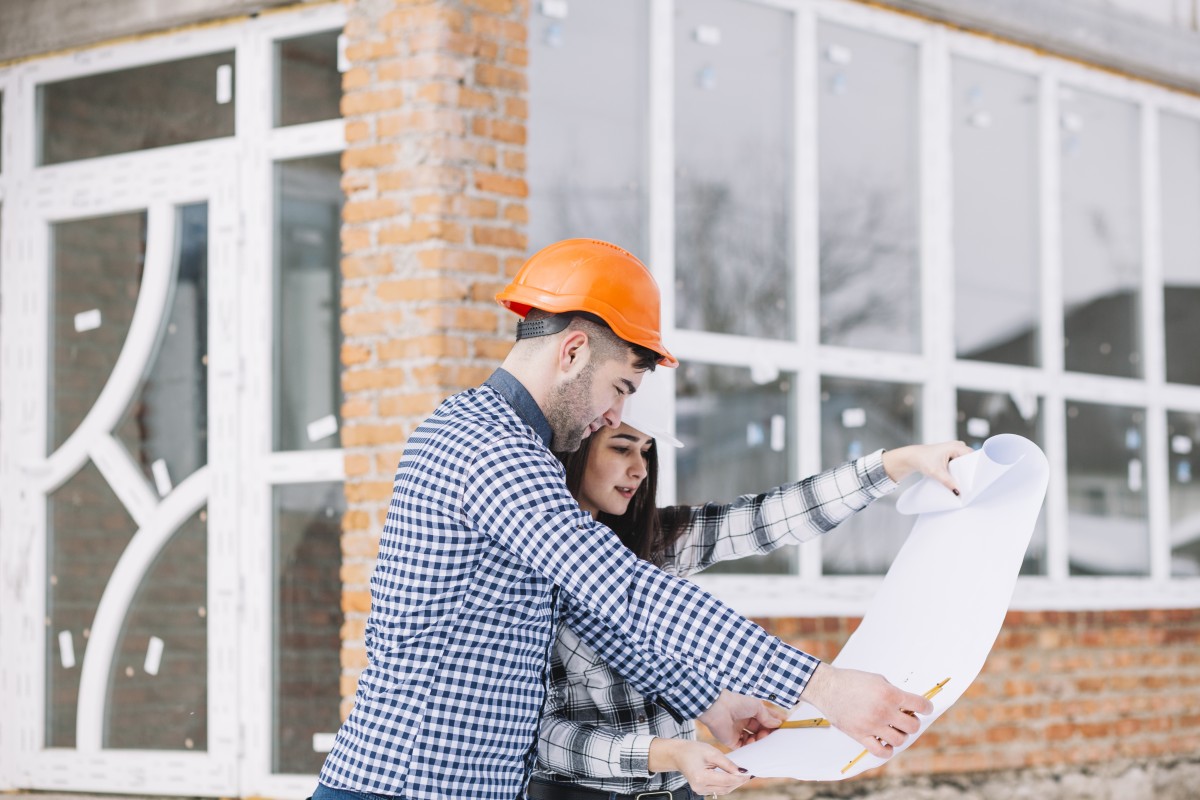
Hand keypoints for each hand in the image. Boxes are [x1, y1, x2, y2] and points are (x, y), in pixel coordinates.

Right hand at [647, 737, 751, 795]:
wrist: (677, 755)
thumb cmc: (692, 750)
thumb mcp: (710, 752)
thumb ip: (726, 763)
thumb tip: (741, 771)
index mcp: (701, 777)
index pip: (726, 781)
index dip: (739, 778)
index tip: (749, 772)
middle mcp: (700, 787)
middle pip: (726, 788)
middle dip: (739, 782)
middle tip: (748, 773)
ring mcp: (700, 791)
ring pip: (723, 791)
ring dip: (734, 784)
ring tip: (742, 775)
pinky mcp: (701, 791)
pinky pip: (718, 790)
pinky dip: (727, 784)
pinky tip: (733, 777)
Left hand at [697, 690, 785, 747]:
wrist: (718, 709)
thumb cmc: (737, 703)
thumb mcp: (756, 707)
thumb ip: (767, 717)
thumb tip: (778, 724)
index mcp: (750, 711)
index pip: (765, 718)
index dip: (774, 723)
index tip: (784, 727)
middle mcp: (744, 722)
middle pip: (761, 731)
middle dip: (768, 733)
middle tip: (774, 735)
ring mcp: (738, 732)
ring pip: (754, 740)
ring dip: (760, 740)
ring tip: (762, 736)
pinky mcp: (732, 741)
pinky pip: (744, 747)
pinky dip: (750, 746)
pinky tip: (752, 741)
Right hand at [798, 663, 932, 758]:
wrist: (827, 687)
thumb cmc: (851, 681)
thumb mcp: (877, 679)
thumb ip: (894, 692)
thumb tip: (908, 705)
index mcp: (889, 694)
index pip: (920, 705)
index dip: (926, 707)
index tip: (925, 708)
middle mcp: (883, 711)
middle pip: (913, 726)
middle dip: (913, 723)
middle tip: (907, 719)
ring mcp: (872, 725)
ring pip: (899, 740)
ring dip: (900, 735)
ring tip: (894, 729)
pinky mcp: (860, 735)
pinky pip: (881, 751)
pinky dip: (888, 750)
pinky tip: (886, 742)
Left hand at [881, 441, 972, 491]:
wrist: (912, 457)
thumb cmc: (922, 460)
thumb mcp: (936, 472)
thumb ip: (948, 482)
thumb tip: (959, 492)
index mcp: (956, 446)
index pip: (973, 457)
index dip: (975, 468)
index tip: (977, 480)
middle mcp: (957, 446)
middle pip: (970, 461)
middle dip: (970, 472)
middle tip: (972, 485)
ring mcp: (954, 450)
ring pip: (965, 463)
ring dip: (964, 472)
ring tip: (966, 483)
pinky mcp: (951, 455)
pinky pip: (960, 464)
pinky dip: (959, 471)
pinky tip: (959, 480)